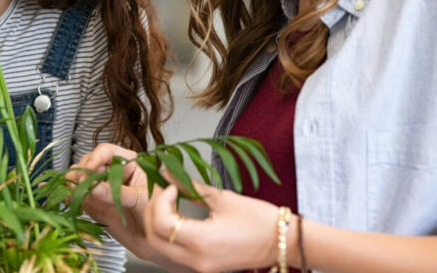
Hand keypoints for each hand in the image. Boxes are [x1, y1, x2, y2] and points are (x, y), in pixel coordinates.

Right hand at [66, 143, 156, 259]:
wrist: (156, 240)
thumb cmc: (157, 214)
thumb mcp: (140, 199)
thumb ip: (116, 193)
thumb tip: (94, 187)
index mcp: (129, 162)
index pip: (106, 151)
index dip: (95, 158)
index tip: (90, 170)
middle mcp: (112, 171)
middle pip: (89, 162)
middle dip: (82, 172)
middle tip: (78, 184)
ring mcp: (101, 187)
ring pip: (80, 177)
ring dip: (71, 182)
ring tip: (68, 190)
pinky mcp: (93, 202)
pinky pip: (76, 194)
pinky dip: (67, 194)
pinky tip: (58, 194)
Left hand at [143, 177, 278, 272]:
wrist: (283, 242)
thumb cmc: (259, 219)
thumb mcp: (222, 198)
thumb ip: (190, 186)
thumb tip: (168, 173)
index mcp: (202, 242)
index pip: (162, 223)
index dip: (160, 200)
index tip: (171, 185)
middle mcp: (197, 260)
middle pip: (154, 237)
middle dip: (153, 211)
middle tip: (164, 190)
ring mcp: (199, 266)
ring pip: (161, 246)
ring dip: (159, 221)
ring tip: (170, 200)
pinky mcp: (203, 266)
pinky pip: (174, 250)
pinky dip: (169, 232)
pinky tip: (177, 214)